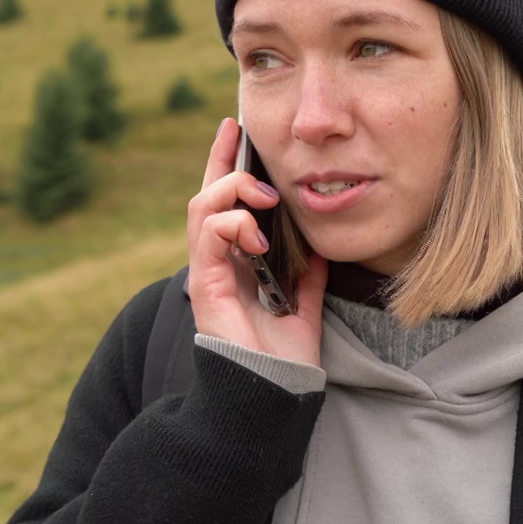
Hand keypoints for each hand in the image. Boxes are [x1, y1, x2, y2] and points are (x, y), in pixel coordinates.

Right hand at [186, 118, 328, 366]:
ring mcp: (207, 272)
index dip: (228, 164)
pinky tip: (258, 235)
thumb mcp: (305, 301)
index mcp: (237, 261)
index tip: (238, 130)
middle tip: (235, 130)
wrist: (273, 393)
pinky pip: (208, 237)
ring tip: (265, 195)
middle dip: (220, 158)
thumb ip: (307, 271)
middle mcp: (216, 262)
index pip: (227, 203)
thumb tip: (320, 242)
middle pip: (207, 195)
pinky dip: (233, 225)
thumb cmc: (284, 357)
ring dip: (233, 191)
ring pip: (202, 208)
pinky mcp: (205, 286)